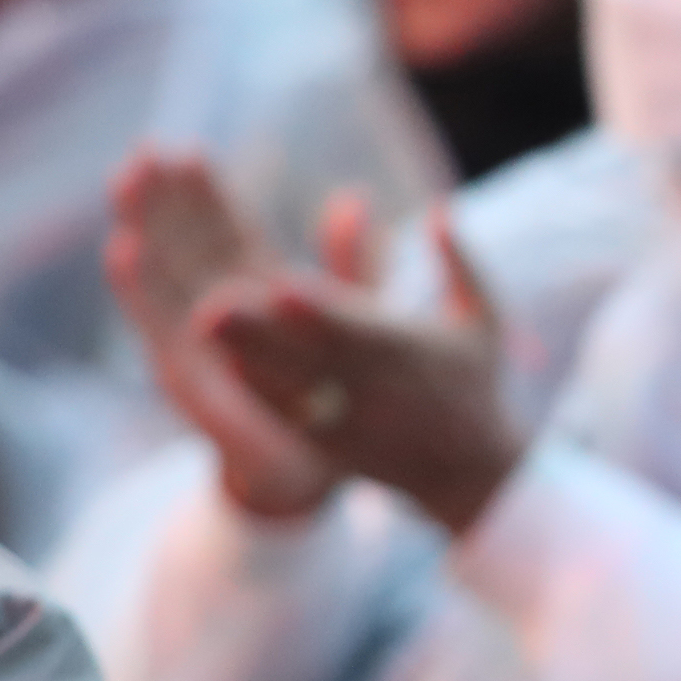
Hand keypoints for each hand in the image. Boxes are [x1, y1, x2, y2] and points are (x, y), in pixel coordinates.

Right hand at [107, 152, 342, 519]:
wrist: (308, 472)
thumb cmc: (325, 397)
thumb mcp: (349, 319)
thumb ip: (353, 263)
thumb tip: (354, 199)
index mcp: (252, 293)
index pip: (221, 231)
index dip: (203, 193)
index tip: (186, 149)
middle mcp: (213, 312)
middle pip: (184, 243)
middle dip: (163, 198)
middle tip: (145, 147)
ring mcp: (193, 341)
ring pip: (164, 272)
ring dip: (142, 227)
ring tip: (125, 180)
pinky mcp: (185, 371)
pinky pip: (160, 324)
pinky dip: (141, 286)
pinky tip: (124, 246)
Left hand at [206, 203, 525, 533]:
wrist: (468, 473)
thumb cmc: (475, 383)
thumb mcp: (484, 321)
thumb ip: (460, 264)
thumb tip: (437, 207)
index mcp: (406, 351)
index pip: (357, 327)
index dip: (319, 309)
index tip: (281, 283)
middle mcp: (370, 385)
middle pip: (306, 355)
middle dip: (260, 332)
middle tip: (208, 306)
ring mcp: (346, 418)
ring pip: (286, 386)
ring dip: (244, 356)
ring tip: (196, 325)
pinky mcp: (330, 445)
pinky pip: (285, 418)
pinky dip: (255, 394)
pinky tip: (215, 368)